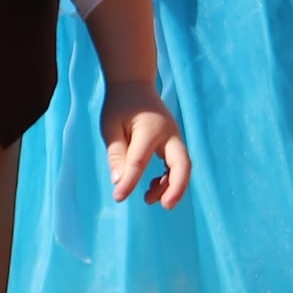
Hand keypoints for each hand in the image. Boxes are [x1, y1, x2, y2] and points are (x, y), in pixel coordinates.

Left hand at [100, 75, 188, 208]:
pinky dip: (169, 179)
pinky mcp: (174, 144)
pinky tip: (152, 187)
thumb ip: (116, 153)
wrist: (134, 86)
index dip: (130, 182)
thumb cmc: (120, 105)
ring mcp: (175, 139)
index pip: (140, 161)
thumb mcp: (110, 126)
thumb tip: (119, 182)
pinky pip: (177, 165)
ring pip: (182, 167)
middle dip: (176, 187)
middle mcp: (169, 134)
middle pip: (182, 164)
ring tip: (148, 199)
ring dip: (171, 186)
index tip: (118, 197)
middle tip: (164, 206)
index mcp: (150, 129)